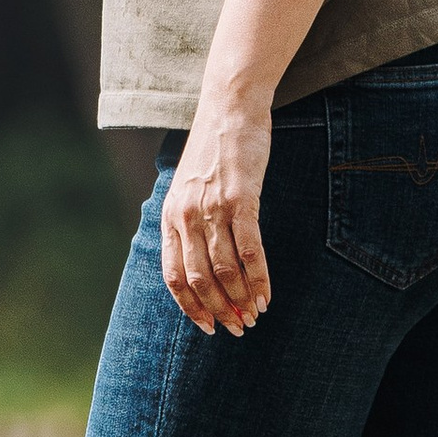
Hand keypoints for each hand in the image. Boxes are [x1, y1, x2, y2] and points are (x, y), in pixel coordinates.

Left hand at [160, 92, 273, 336]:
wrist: (229, 108)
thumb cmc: (213, 151)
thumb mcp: (188, 188)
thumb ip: (190, 222)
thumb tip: (202, 262)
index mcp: (170, 217)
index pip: (173, 277)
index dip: (190, 307)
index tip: (207, 326)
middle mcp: (186, 216)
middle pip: (200, 280)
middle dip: (219, 310)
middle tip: (238, 328)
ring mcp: (212, 209)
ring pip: (225, 271)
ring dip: (241, 300)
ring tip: (255, 316)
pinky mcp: (240, 200)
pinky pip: (250, 251)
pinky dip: (259, 279)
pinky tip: (267, 295)